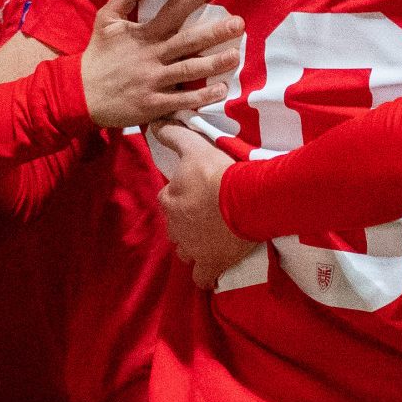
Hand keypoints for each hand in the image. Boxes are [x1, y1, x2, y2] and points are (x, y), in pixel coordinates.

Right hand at [83, 0, 240, 131]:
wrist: (80, 93)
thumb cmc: (98, 55)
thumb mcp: (105, 19)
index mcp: (142, 35)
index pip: (170, 12)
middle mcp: (151, 57)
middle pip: (187, 42)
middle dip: (214, 32)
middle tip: (239, 24)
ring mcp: (153, 82)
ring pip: (189, 71)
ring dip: (214, 64)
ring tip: (236, 56)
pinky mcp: (154, 105)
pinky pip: (182, 100)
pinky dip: (202, 97)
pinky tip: (222, 91)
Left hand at [152, 119, 257, 288]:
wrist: (248, 198)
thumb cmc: (220, 172)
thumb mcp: (194, 147)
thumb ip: (173, 136)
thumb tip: (154, 123)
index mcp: (168, 200)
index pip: (168, 199)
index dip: (182, 195)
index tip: (200, 191)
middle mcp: (175, 227)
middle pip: (176, 227)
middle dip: (188, 222)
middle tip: (210, 214)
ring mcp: (192, 249)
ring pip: (186, 251)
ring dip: (195, 246)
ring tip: (214, 237)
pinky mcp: (210, 264)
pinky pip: (202, 278)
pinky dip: (206, 274)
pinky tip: (214, 267)